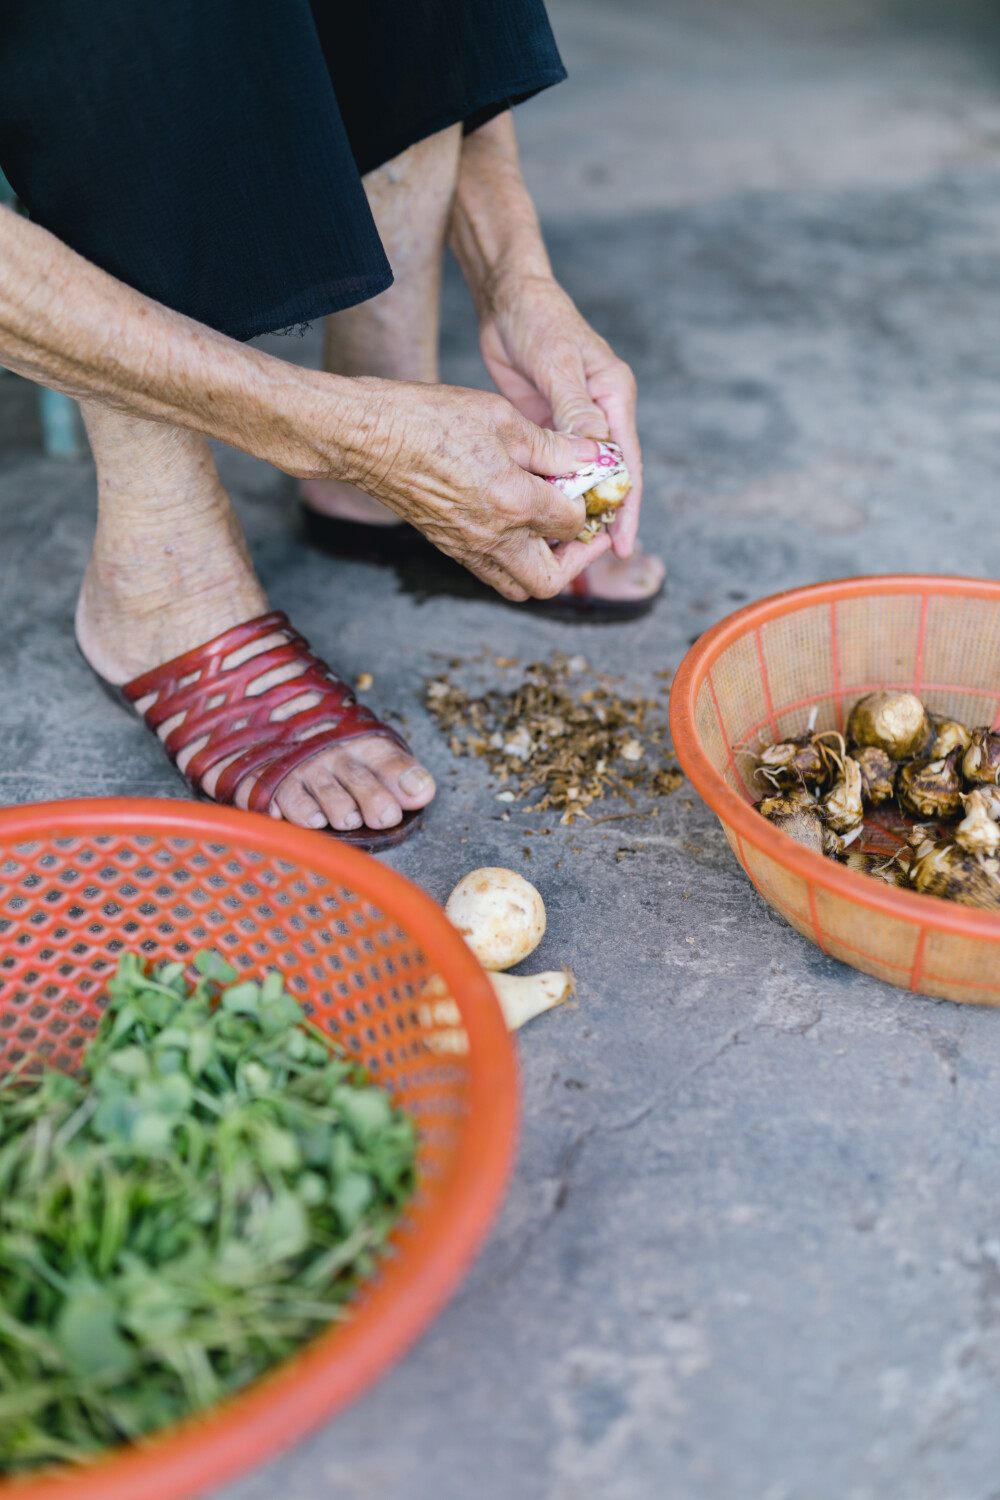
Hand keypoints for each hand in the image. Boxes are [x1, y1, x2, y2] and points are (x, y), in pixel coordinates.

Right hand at [333, 377, 606, 600]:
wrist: (367, 437)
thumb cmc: (430, 418)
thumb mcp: (502, 418)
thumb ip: (552, 445)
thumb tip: (592, 455)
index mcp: (513, 501)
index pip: (572, 521)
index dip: (588, 502)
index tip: (590, 483)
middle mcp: (493, 536)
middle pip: (551, 581)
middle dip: (577, 561)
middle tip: (583, 532)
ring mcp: (467, 547)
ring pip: (518, 587)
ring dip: (544, 568)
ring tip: (550, 533)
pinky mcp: (449, 546)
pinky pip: (491, 572)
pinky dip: (513, 561)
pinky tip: (516, 527)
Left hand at [477, 272, 642, 557]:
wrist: (507, 297)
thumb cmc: (538, 320)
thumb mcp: (557, 363)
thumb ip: (575, 408)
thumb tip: (597, 453)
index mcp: (614, 396)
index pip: (626, 461)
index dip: (626, 504)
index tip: (623, 542)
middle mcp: (601, 411)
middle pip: (608, 474)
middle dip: (605, 514)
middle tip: (597, 556)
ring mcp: (575, 419)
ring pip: (580, 473)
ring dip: (576, 506)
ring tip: (568, 546)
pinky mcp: (549, 422)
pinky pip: (555, 464)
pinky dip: (552, 489)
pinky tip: (544, 516)